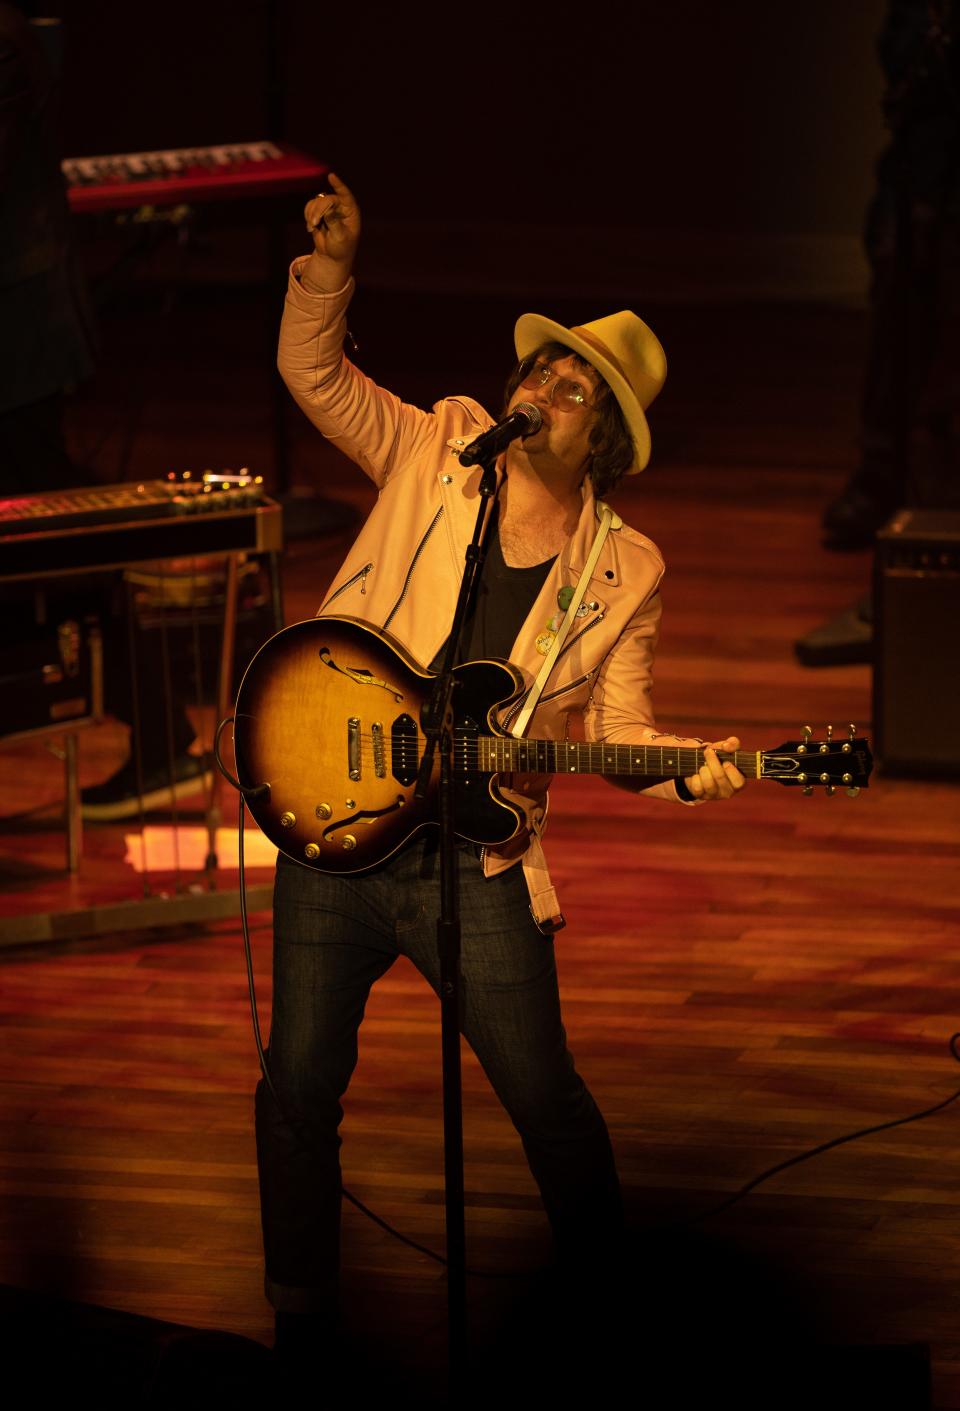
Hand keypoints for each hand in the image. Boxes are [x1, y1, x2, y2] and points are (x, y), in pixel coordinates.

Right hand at [300, 172, 360, 290]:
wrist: (332, 257)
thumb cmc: (341, 248)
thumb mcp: (340, 238)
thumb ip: (334, 223)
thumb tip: (328, 210)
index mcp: (351, 212)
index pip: (345, 195)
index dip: (338, 185)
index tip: (331, 176)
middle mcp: (341, 207)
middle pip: (326, 199)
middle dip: (318, 210)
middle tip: (314, 224)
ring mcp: (329, 208)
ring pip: (316, 202)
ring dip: (311, 214)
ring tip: (313, 227)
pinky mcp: (319, 211)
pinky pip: (309, 206)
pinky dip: (307, 215)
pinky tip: (311, 226)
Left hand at [683, 735, 745, 801]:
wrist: (701, 765)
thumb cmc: (719, 758)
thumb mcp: (727, 749)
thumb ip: (732, 744)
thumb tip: (727, 745)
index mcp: (738, 781)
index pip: (739, 782)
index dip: (732, 772)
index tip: (725, 762)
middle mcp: (728, 791)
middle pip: (720, 778)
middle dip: (713, 762)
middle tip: (708, 752)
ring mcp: (714, 795)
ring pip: (708, 784)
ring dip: (704, 770)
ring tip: (703, 765)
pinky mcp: (701, 795)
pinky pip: (697, 788)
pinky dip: (695, 778)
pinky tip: (696, 773)